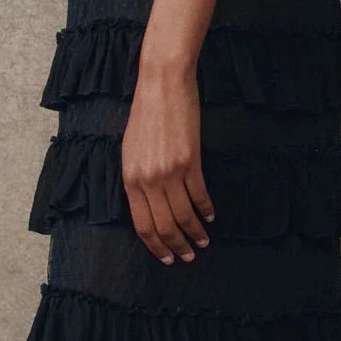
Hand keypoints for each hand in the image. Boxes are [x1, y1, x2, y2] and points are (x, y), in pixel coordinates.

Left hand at [120, 58, 215, 263]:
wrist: (162, 83)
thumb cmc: (145, 112)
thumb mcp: (131, 149)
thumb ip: (137, 178)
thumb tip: (148, 203)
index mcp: (130, 178)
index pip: (142, 224)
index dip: (156, 245)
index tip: (167, 257)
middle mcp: (148, 180)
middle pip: (163, 225)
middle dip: (177, 246)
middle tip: (189, 256)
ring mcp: (170, 171)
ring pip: (183, 215)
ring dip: (195, 232)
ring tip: (203, 241)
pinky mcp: (190, 160)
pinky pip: (199, 194)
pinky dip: (206, 209)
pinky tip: (210, 215)